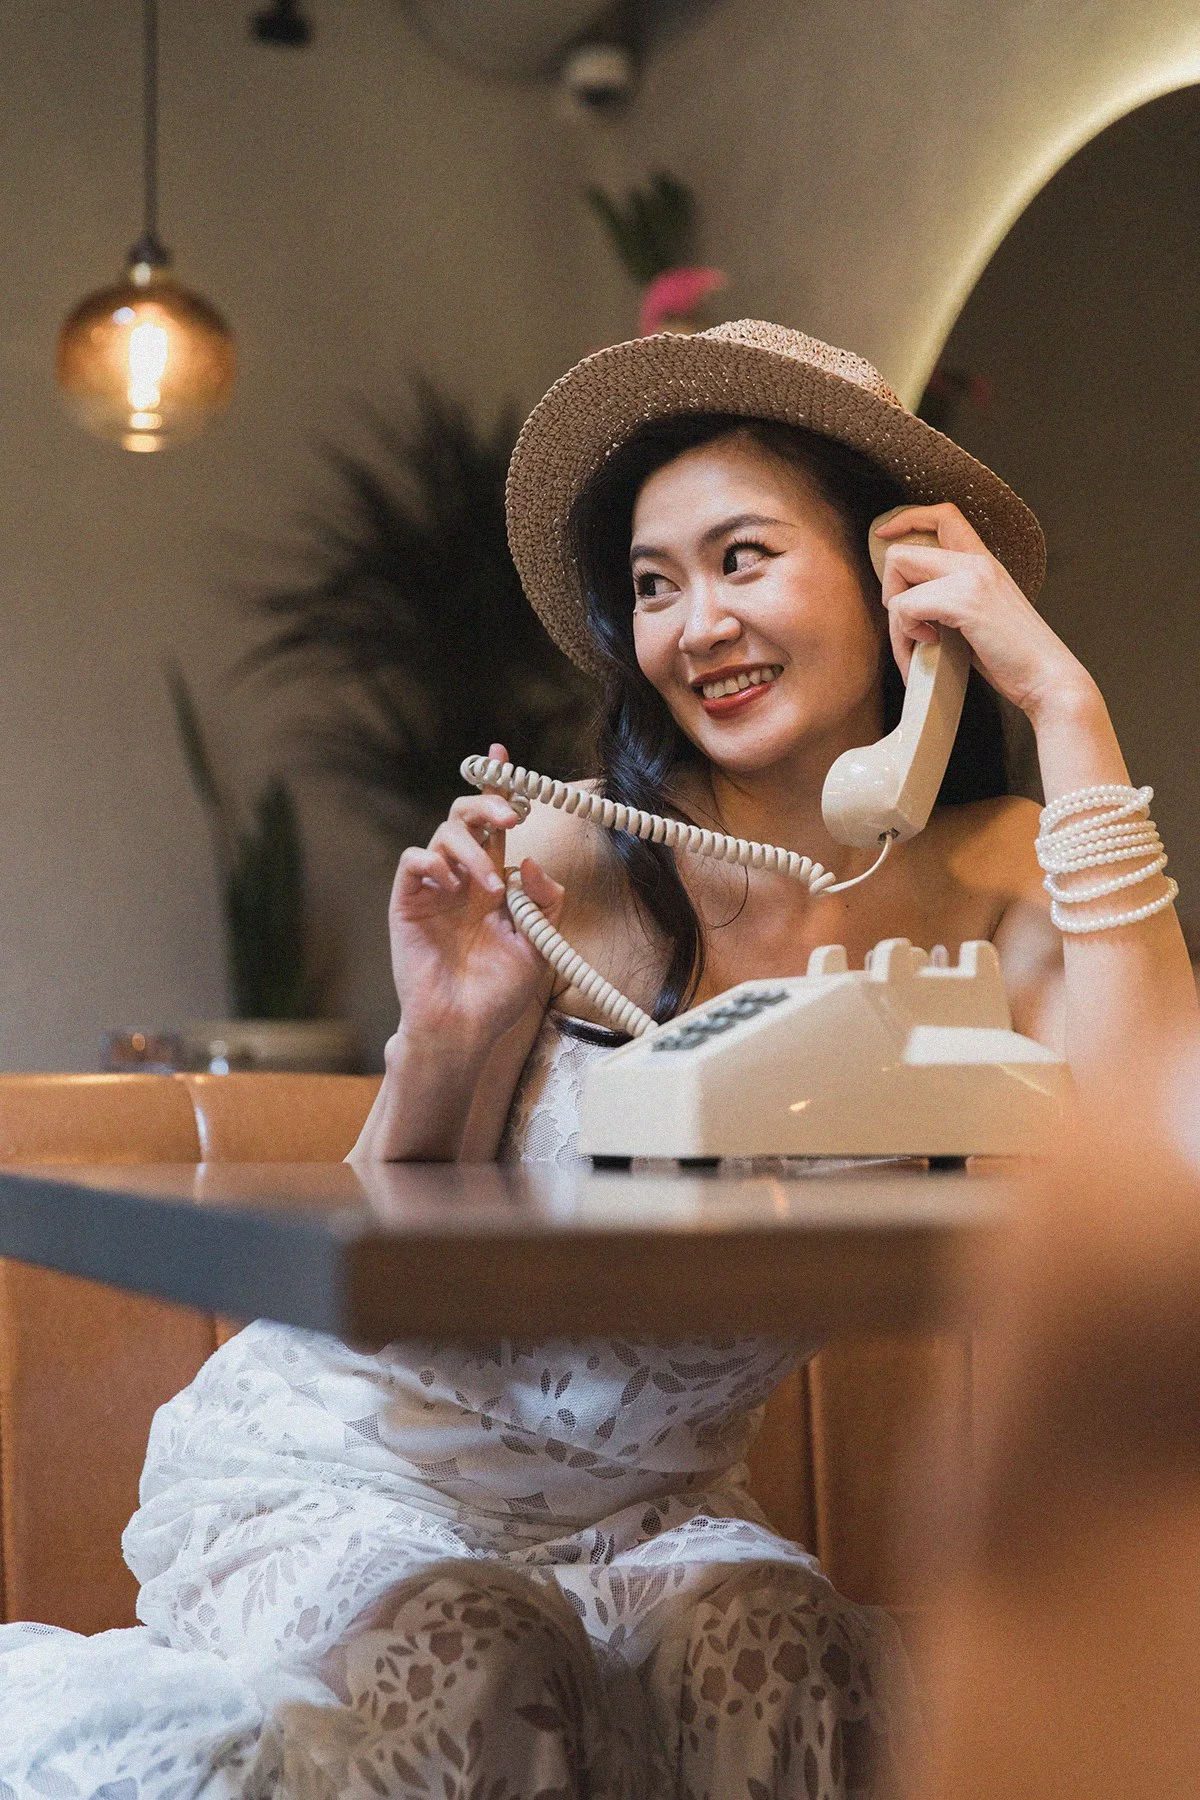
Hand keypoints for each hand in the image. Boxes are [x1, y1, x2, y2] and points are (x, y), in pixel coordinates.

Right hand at [389, 742, 563, 1042]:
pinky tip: (451, 884)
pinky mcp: (408, 901)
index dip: (499, 787)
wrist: (464, 1027)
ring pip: (444, 834)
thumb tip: (534, 860)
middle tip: (510, 818)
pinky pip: (413, 860)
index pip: (496, 823)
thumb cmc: (499, 991)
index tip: (504, 755)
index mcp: (493, 880)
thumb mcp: (540, 943)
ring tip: (489, 888)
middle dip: (488, 803)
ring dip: (471, 850)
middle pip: (467, 815)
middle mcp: (463, 876)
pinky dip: (433, 862)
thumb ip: (545, 899)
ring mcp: (434, 887)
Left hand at [873, 503, 1093, 725]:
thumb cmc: (1013, 657)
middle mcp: (977, 562)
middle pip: (902, 552)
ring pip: (898, 579)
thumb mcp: (980, 615)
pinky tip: (931, 648)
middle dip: (889, 592)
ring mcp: (971, 578)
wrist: (1047, 678)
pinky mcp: (964, 601)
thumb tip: (909, 604)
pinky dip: (906, 635)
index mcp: (983, 562)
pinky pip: (906, 607)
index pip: (943, 516)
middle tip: (906, 624)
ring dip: (896, 624)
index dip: (907, 519)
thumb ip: (951, 599)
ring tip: (917, 648)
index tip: (883, 535)